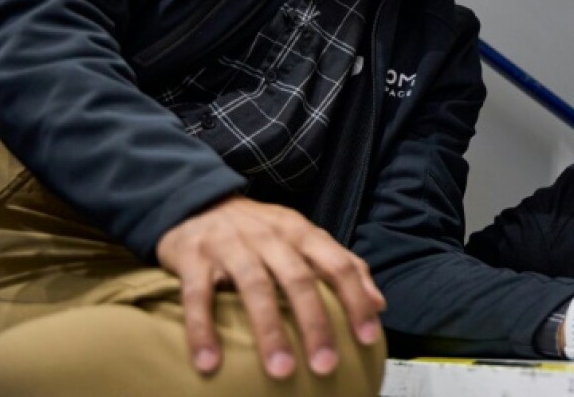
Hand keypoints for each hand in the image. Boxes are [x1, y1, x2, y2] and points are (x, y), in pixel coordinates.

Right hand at [155, 196, 385, 378]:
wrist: (198, 203)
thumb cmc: (261, 232)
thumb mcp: (304, 239)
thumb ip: (342, 266)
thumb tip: (379, 303)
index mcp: (302, 233)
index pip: (338, 264)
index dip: (355, 300)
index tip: (367, 339)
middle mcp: (270, 236)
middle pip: (298, 279)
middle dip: (315, 323)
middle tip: (326, 365)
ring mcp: (231, 245)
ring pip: (255, 286)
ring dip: (269, 330)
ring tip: (281, 371)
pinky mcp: (194, 258)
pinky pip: (199, 295)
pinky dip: (203, 329)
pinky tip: (210, 363)